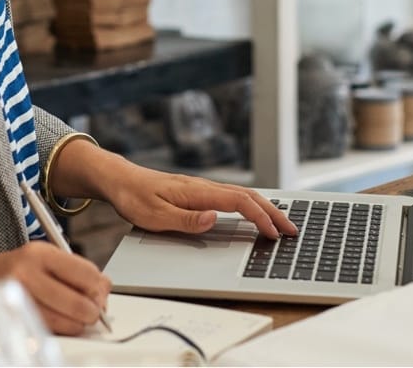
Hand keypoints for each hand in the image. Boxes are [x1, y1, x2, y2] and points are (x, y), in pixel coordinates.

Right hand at [0, 241, 110, 335]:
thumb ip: (74, 270)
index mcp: (40, 253)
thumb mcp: (42, 257)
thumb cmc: (11, 268)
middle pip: (80, 303)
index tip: (99, 293)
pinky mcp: (13, 319)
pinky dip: (60, 331)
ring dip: (76, 324)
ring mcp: (19, 298)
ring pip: (68, 323)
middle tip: (90, 311)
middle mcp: (28, 273)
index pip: (87, 274)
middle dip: (92, 312)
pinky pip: (50, 333)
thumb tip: (105, 287)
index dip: (99, 288)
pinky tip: (55, 321)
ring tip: (70, 316)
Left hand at [104, 163, 297, 238]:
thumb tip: (214, 218)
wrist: (120, 180)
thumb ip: (185, 219)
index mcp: (197, 192)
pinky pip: (233, 196)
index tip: (274, 233)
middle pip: (248, 196)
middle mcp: (204, 187)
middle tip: (292, 230)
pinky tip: (256, 212)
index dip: (260, 217)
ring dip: (265, 208)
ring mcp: (203, 188)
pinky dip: (252, 204)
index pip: (238, 202)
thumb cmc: (134, 198)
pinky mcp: (199, 192)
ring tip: (282, 223)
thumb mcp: (154, 216)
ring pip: (243, 194)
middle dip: (273, 212)